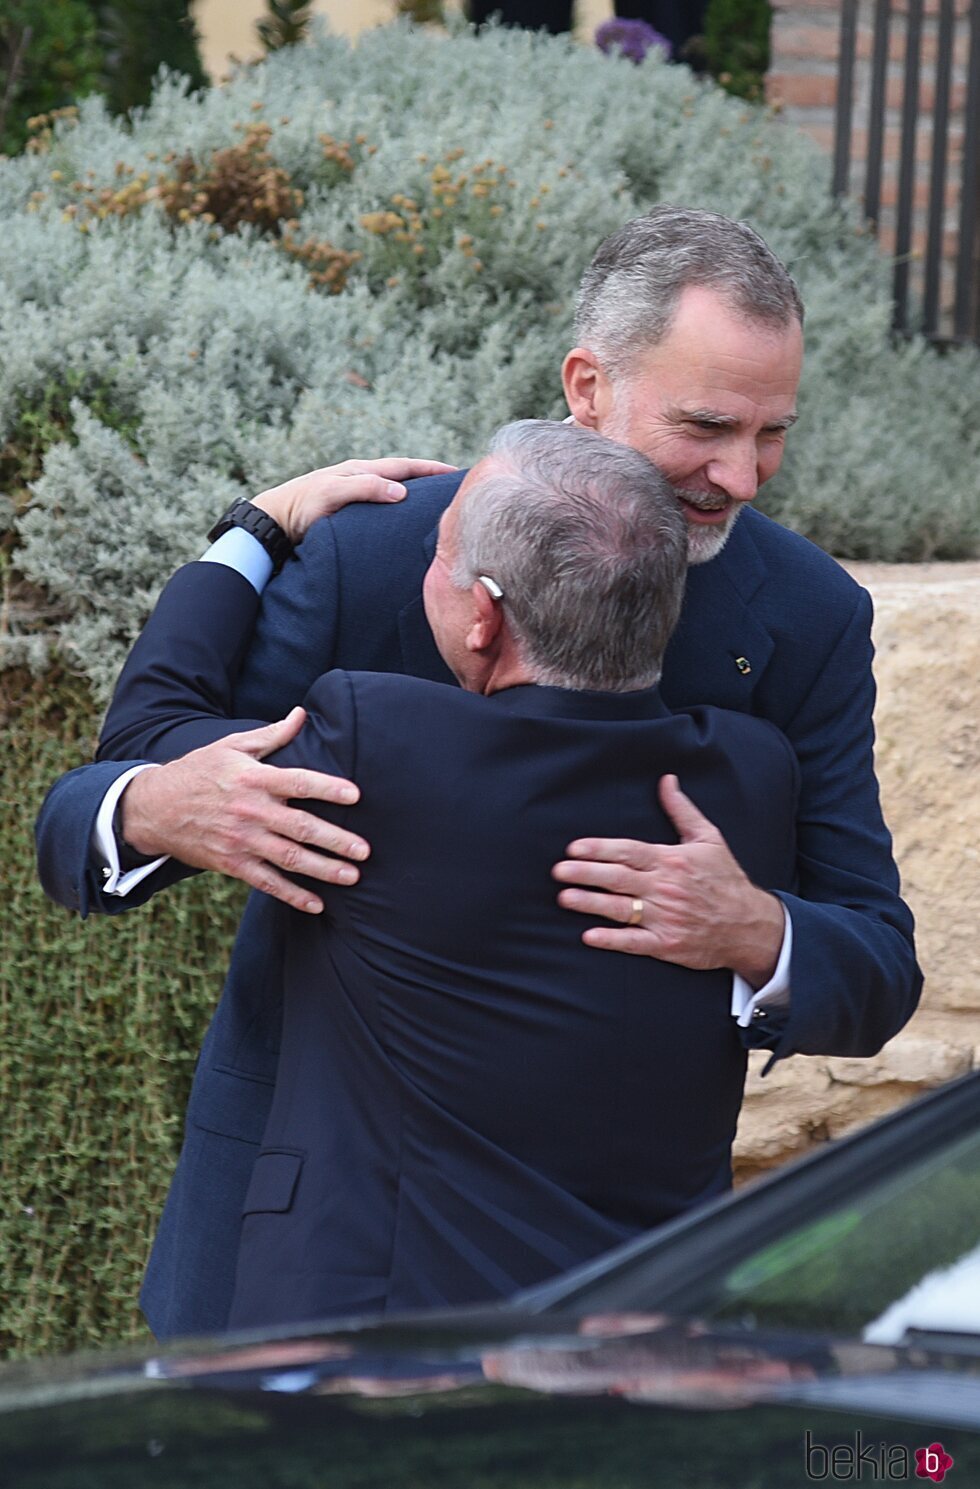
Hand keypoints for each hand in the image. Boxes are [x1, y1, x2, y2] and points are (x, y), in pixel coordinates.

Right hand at [119, 708, 368, 913]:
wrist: (154, 808)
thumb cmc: (199, 771)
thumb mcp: (232, 746)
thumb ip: (272, 734)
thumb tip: (302, 714)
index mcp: (253, 779)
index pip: (297, 781)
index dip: (327, 788)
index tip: (355, 795)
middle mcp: (250, 811)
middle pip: (300, 827)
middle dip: (336, 840)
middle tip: (365, 850)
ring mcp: (241, 840)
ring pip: (289, 858)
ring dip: (323, 870)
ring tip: (352, 876)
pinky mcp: (232, 864)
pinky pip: (267, 882)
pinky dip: (292, 895)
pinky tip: (317, 904)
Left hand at [252, 457, 457, 543]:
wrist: (275, 521)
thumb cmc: (302, 505)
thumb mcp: (333, 493)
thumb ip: (366, 488)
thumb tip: (402, 491)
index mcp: (360, 470)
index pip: (404, 466)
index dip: (431, 469)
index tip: (455, 472)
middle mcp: (361, 478)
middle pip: (403, 475)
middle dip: (428, 478)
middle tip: (454, 486)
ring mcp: (356, 493)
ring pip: (393, 489)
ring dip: (415, 493)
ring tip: (437, 503)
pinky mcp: (350, 511)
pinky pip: (383, 505)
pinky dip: (399, 507)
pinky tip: (405, 518)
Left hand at [552, 774, 784, 985]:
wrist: (750, 925)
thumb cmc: (725, 879)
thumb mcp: (709, 838)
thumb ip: (681, 810)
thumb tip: (666, 780)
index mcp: (671, 861)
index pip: (630, 851)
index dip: (600, 849)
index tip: (574, 847)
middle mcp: (666, 888)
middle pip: (619, 879)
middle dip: (586, 874)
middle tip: (558, 871)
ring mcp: (666, 918)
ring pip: (622, 909)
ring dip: (591, 903)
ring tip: (564, 897)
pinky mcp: (668, 945)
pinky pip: (636, 943)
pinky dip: (613, 940)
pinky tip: (589, 936)